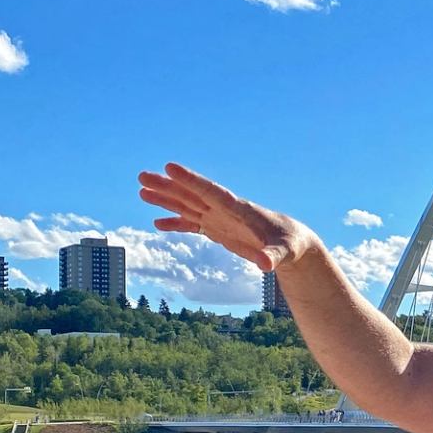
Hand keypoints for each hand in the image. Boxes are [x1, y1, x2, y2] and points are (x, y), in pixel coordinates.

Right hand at [136, 162, 312, 271]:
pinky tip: (157, 223)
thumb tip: (265, 265)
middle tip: (141, 176)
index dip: (191, 180)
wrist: (291, 244)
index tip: (169, 167)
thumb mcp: (284, 252)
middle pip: (192, 195)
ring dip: (166, 199)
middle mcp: (225, 210)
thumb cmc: (290, 244)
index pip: (211, 191)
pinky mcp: (218, 230)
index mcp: (239, 209)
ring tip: (141, 190)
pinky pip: (192, 224)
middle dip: (167, 186)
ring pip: (188, 205)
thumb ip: (273, 256)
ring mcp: (219, 219)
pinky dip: (176, 223)